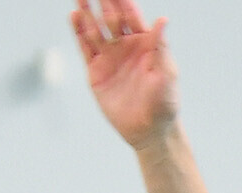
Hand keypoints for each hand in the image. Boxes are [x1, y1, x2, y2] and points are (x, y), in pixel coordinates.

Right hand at [71, 0, 177, 147]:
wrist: (148, 131)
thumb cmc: (164, 104)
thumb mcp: (166, 74)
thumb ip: (161, 46)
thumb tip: (163, 19)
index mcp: (145, 43)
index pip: (131, 14)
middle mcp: (125, 46)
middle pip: (111, 17)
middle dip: (102, 0)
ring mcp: (109, 57)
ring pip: (95, 29)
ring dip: (87, 12)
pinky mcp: (96, 71)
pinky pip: (85, 47)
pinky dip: (79, 32)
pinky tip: (74, 15)